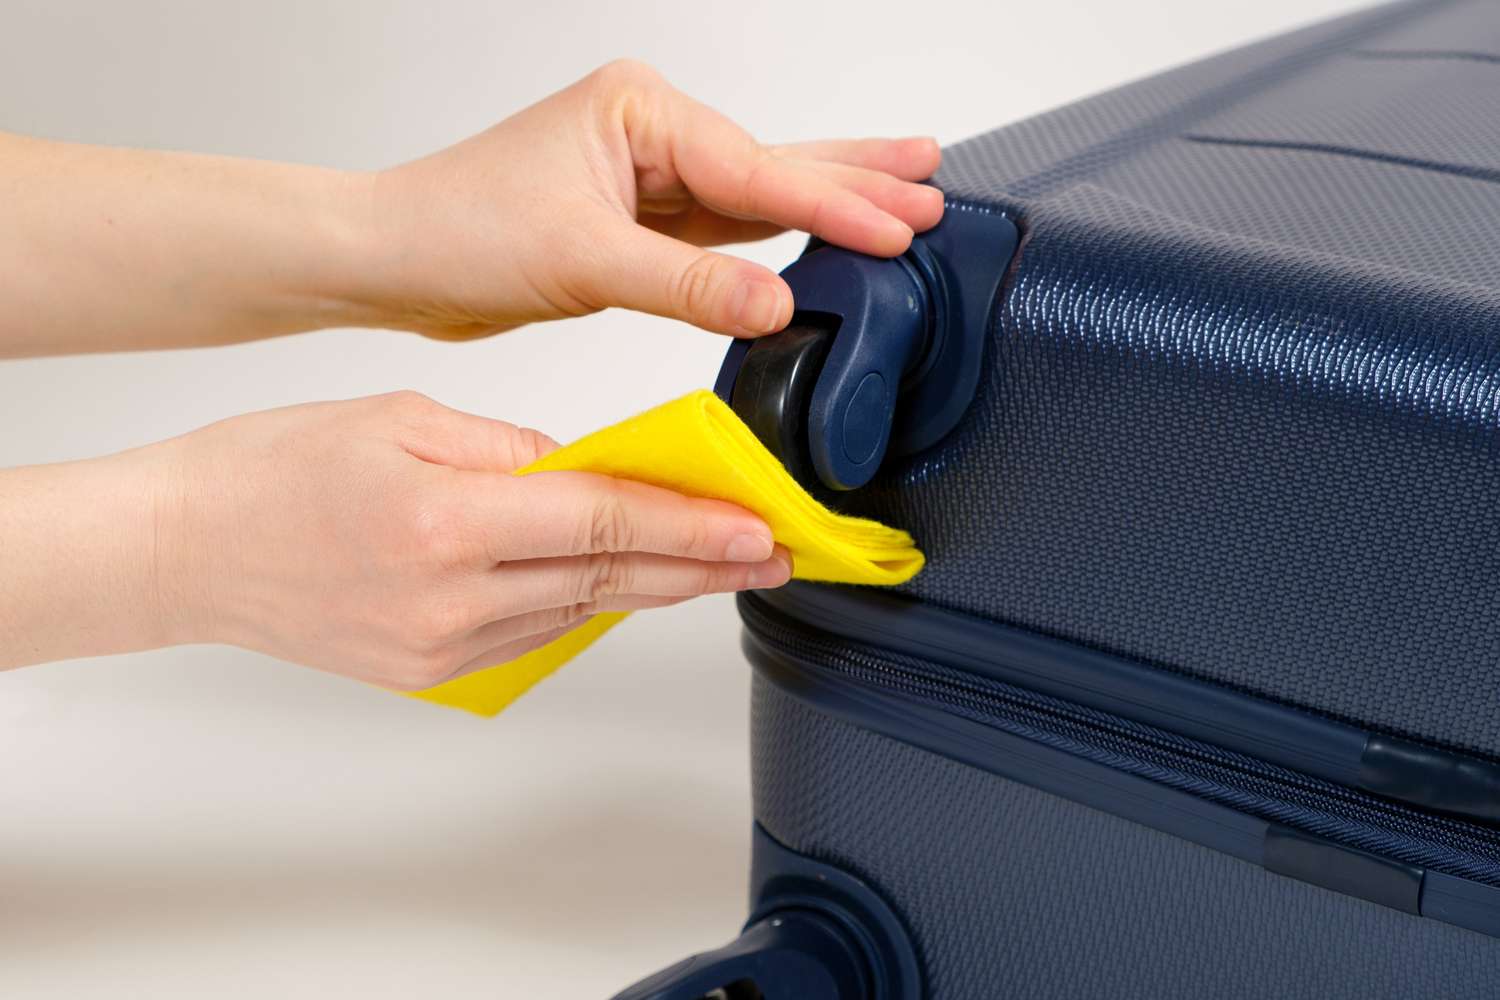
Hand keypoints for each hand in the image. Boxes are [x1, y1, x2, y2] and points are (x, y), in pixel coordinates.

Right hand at [148, 391, 789, 689]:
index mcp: (446, 522)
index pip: (604, 521)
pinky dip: (584, 603)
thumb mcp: (400, 421)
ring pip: (579, 611)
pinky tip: (624, 585)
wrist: (185, 549)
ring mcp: (440, 648)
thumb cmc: (273, 469)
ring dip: (652, 588)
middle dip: (701, 568)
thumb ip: (506, 448)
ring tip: (714, 566)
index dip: (693, 528)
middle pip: (609, 579)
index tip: (756, 528)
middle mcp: (451, 599)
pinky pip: (533, 634)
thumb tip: (581, 469)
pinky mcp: (428, 672)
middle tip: (768, 556)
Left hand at [359, 59, 942, 339]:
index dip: (831, 204)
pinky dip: (779, 238)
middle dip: (855, 177)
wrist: (396, 259)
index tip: (897, 230)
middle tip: (932, 184)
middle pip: (775, 162)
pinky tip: (825, 232)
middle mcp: (651, 136)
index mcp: (639, 114)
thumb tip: (778, 303)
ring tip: (906, 188)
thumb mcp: (583, 259)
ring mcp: (649, 179)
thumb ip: (688, 284)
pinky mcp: (642, 225)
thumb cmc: (458, 229)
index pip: (755, 169)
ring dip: (829, 200)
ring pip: (760, 194)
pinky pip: (728, 232)